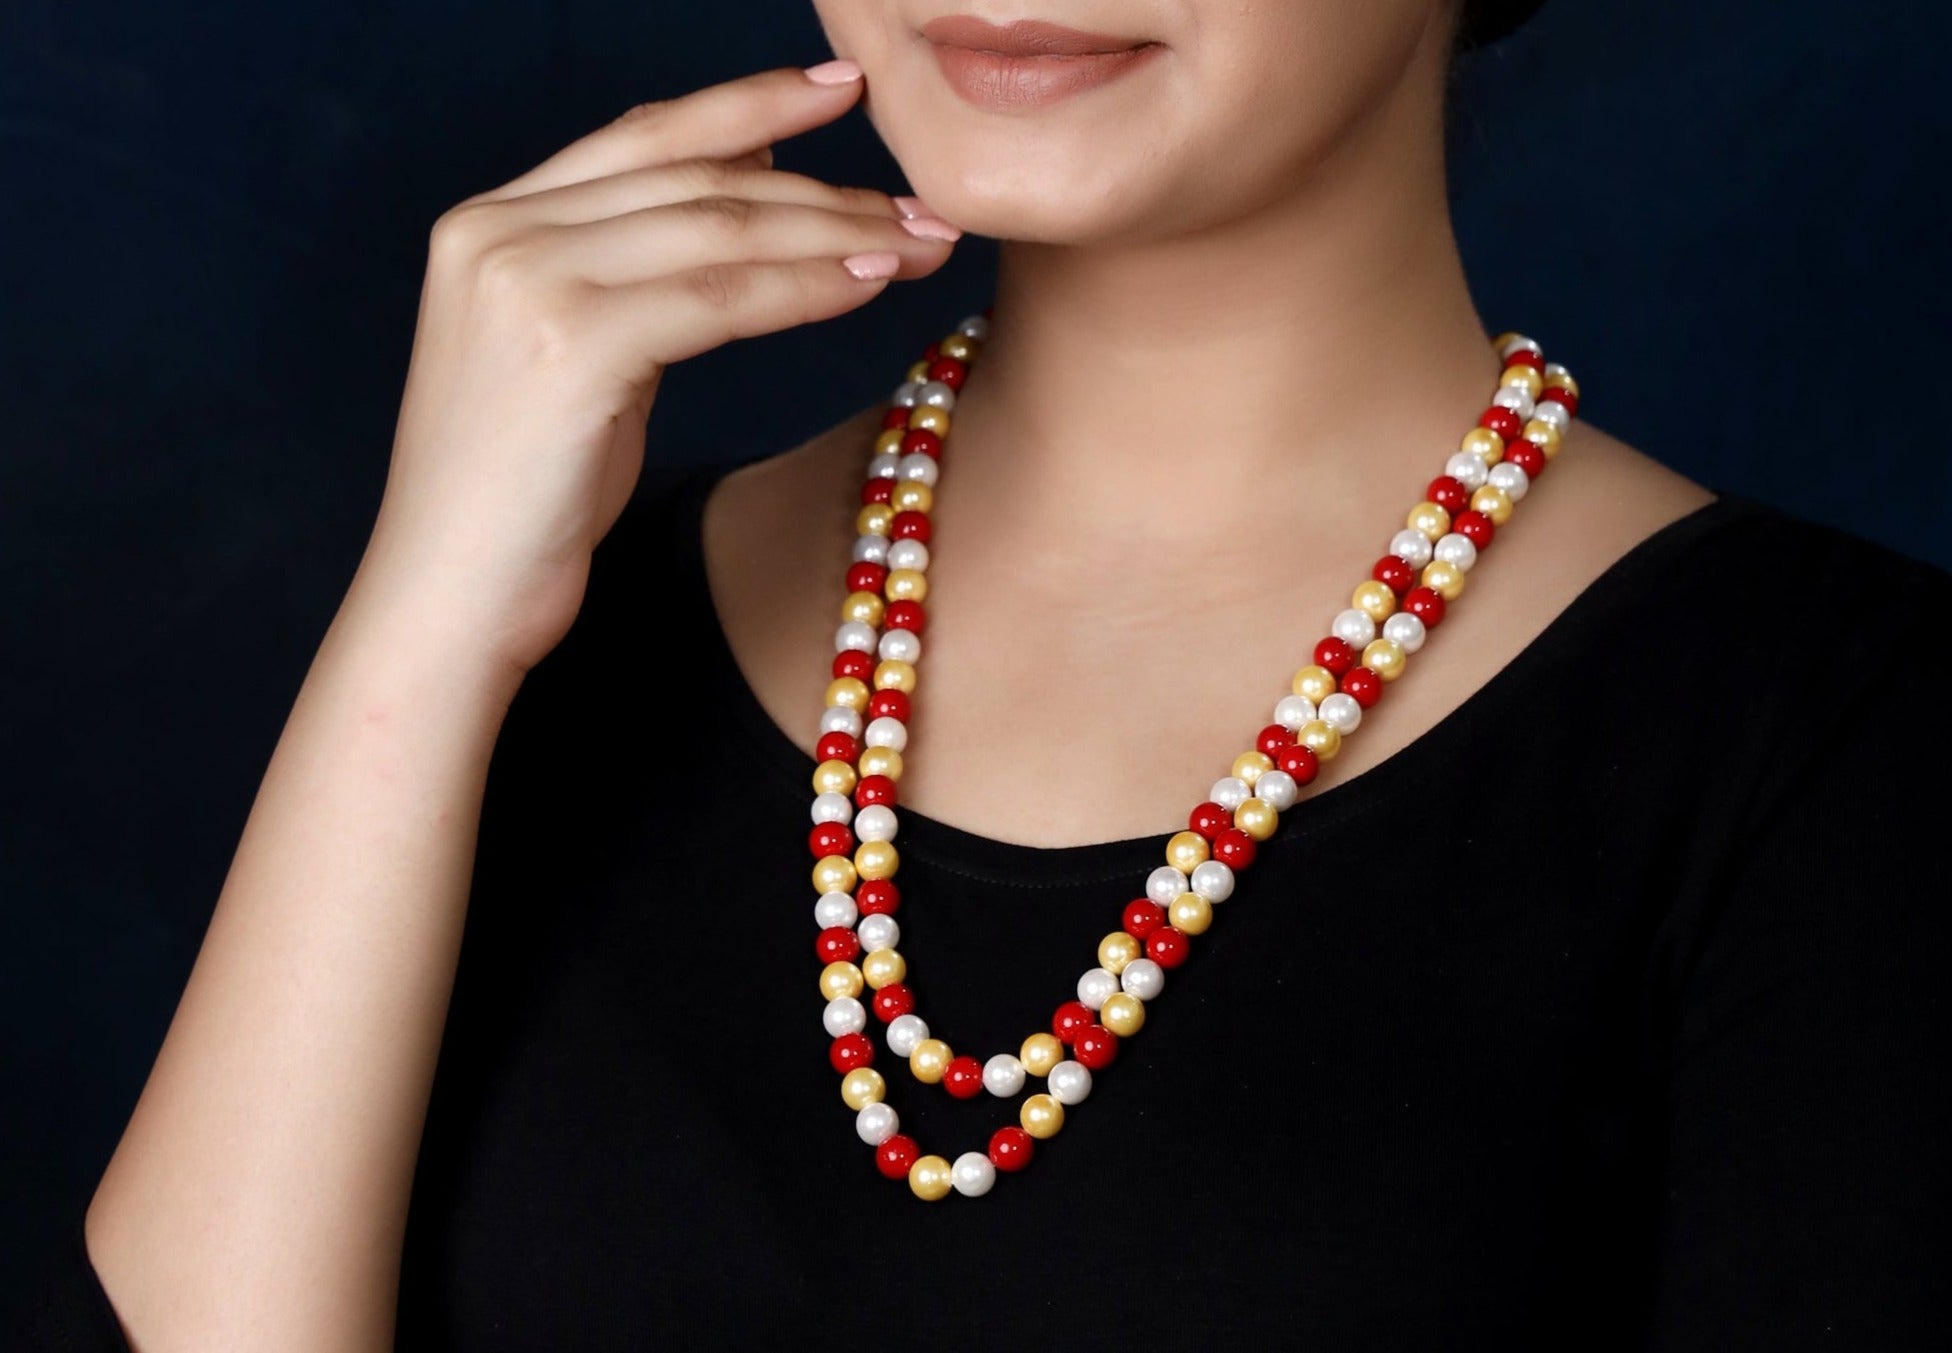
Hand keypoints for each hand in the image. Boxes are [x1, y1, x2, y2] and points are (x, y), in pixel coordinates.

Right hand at [355, 61, 955, 675]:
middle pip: (692, 177)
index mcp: (489, 223)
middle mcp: (497, 231)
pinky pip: (720, 297)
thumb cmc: (519, 499)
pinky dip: (805, 287)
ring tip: (919, 244)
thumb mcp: (576, 360)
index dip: (746, 103)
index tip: (839, 88)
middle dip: (820, 184)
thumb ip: (636, 275)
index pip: (641, 136)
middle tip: (919, 204)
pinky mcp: (569, 344)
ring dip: (834, 232)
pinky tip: (870, 285)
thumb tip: (746, 193)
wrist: (447, 598)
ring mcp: (526, 281)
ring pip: (717, 228)